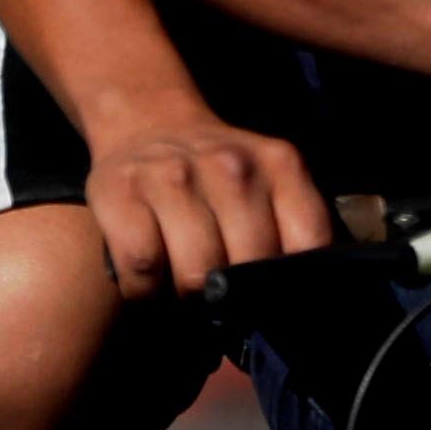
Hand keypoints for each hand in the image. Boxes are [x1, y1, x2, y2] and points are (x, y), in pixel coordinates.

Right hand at [80, 106, 330, 300]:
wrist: (147, 119)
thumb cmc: (214, 175)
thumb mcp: (270, 185)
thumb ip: (292, 234)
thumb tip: (292, 309)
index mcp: (281, 166)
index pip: (309, 245)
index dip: (293, 288)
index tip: (274, 301)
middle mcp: (232, 166)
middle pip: (247, 269)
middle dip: (235, 300)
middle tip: (220, 299)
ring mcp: (174, 174)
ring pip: (194, 274)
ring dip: (186, 300)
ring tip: (182, 292)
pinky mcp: (121, 191)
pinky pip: (142, 268)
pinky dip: (144, 291)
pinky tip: (149, 282)